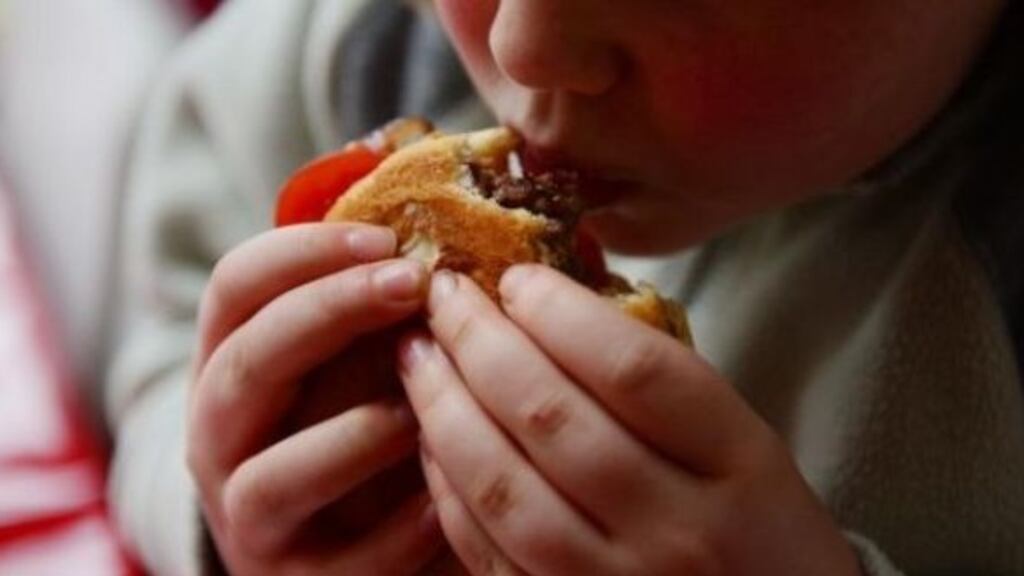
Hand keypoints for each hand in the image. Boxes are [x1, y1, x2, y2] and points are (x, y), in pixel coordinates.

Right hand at [189, 223, 444, 574]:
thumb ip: (373, 299)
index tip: (388, 236)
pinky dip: (404, 524)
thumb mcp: (347, 355)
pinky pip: (348, 559)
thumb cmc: (352, 420)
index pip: (234, 288)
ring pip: (274, 476)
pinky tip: (455, 492)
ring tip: (426, 404)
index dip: (303, 252)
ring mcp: (250, 518)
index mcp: (229, 364)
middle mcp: (220, 438)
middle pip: (247, 365)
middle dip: (329, 312)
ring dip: (356, 433)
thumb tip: (442, 218)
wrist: (327, 543)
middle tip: (411, 282)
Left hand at [398, 265, 861, 575]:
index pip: (632, 369)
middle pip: (552, 418)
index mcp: (738, 466)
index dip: (559, 312)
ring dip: (444, 408)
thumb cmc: (758, 528)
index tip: (517, 278)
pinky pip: (484, 549)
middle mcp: (677, 531)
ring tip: (417, 355)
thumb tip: (551, 303)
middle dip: (480, 342)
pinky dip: (447, 486)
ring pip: (503, 486)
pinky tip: (430, 435)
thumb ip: (662, 382)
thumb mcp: (743, 444)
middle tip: (445, 296)